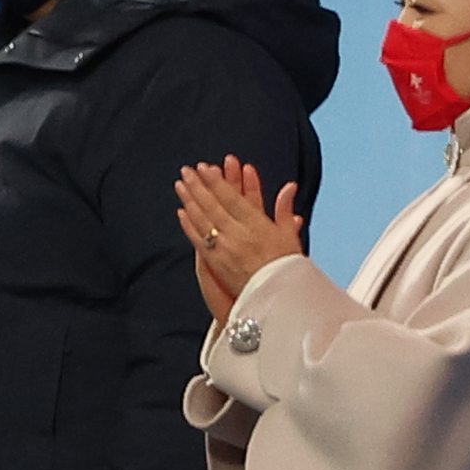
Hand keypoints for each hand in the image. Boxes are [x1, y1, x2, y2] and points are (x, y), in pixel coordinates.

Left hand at [176, 156, 302, 324]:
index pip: (232, 198)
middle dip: (198, 186)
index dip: (217, 181)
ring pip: (203, 219)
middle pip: (213, 205)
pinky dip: (189, 225)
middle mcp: (239, 235)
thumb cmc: (287, 268)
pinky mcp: (216, 264)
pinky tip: (182, 212)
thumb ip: (285, 209)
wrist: (279, 301)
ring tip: (180, 185)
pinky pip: (198, 240)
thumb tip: (289, 186)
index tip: (205, 168)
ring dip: (190, 200)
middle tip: (186, 170)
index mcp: (257, 225)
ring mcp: (225, 249)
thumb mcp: (289, 236)